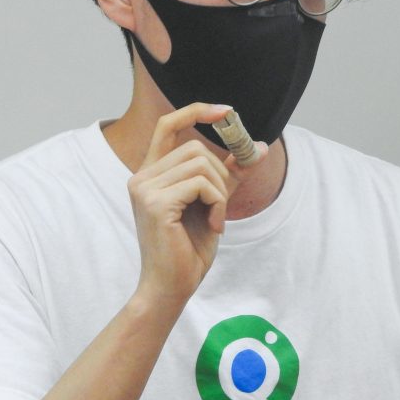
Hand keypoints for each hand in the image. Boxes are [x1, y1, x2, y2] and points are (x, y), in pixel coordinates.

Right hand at [128, 103, 261, 304]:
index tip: (227, 111)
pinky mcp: (155, 203)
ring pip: (201, 164)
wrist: (171, 288)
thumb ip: (230, 174)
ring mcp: (145, 188)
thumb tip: (258, 147)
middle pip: (195, 148)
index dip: (196, 111)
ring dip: (220, 192)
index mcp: (150, 174)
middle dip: (221, 173)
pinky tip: (213, 226)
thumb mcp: (213, 203)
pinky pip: (202, 184)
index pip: (167, 125)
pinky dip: (218, 203)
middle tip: (223, 204)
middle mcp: (141, 177)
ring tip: (216, 218)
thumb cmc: (188, 249)